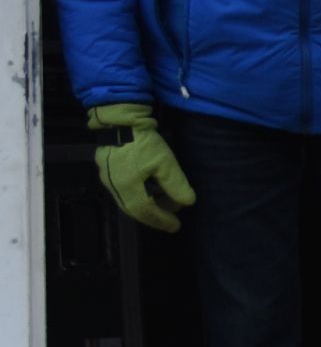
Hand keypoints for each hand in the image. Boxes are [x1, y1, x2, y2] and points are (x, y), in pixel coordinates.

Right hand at [89, 105, 195, 232]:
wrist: (120, 119)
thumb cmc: (143, 142)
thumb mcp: (165, 163)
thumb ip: (176, 185)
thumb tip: (187, 203)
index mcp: (126, 188)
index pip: (145, 211)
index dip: (161, 220)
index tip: (176, 226)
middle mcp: (113, 186)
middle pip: (134, 209)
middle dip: (154, 216)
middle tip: (171, 220)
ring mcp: (108, 178)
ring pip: (128, 200)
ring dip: (146, 206)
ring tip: (164, 207)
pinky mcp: (107, 168)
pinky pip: (124, 191)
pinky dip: (139, 196)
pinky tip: (150, 192)